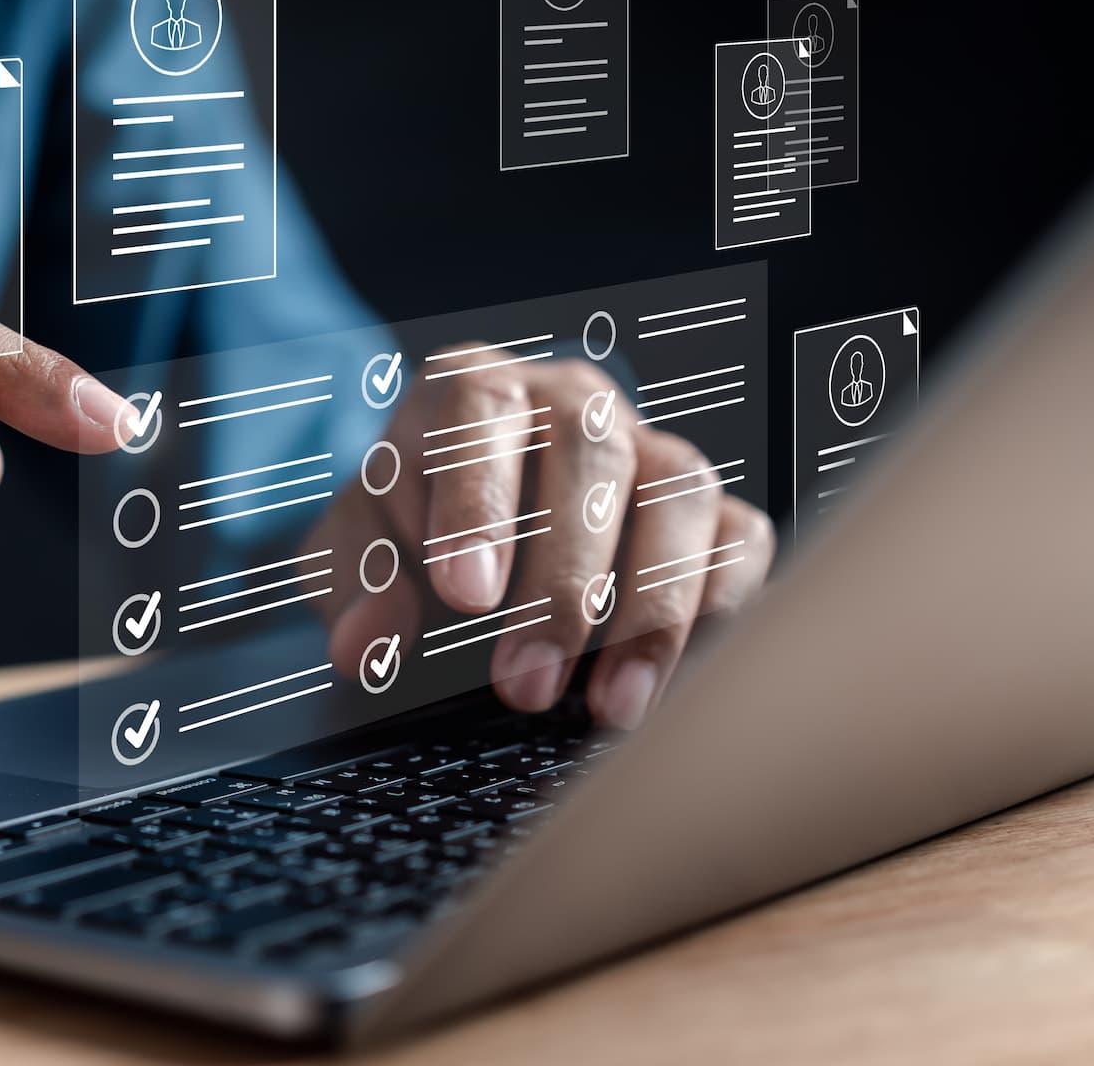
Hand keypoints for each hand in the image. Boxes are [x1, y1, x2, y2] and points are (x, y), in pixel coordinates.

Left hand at [315, 354, 774, 728]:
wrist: (458, 512)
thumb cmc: (409, 517)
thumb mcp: (358, 543)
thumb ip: (355, 583)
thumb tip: (364, 645)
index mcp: (471, 387)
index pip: (479, 410)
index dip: (478, 500)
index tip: (465, 596)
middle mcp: (569, 401)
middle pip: (591, 451)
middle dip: (561, 580)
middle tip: (523, 684)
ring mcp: (645, 445)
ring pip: (679, 490)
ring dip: (653, 605)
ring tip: (609, 706)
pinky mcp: (698, 504)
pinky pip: (738, 535)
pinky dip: (720, 605)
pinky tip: (677, 679)